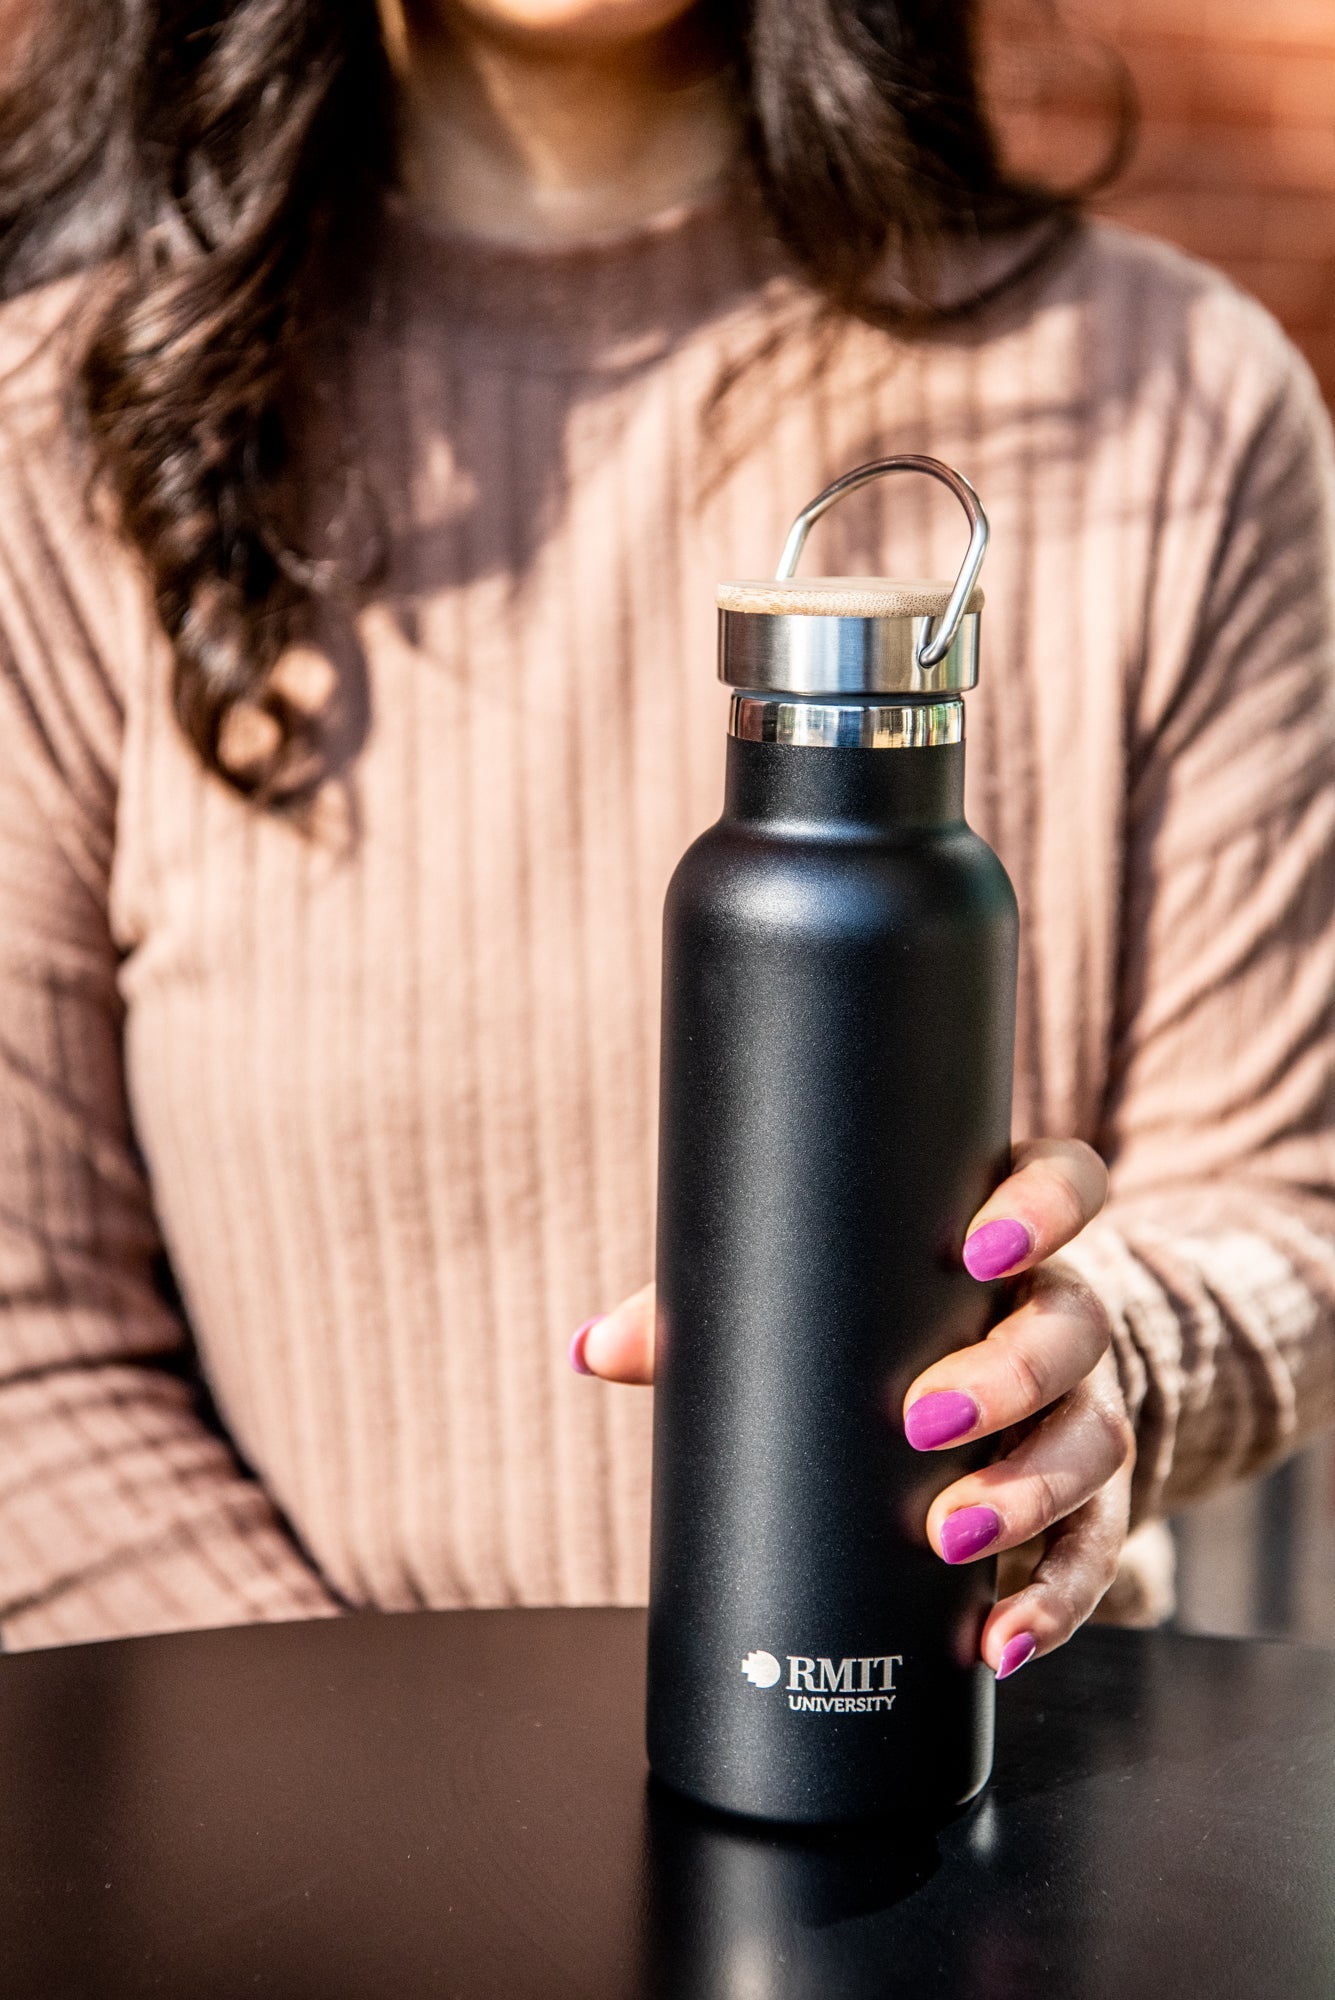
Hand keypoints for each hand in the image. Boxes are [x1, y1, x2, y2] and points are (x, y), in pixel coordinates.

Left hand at [571, 1137, 1132, 1680]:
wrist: (994, 1393)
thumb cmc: (887, 1322)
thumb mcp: (817, 1300)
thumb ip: (715, 1308)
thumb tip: (595, 1348)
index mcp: (1011, 1236)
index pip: (1064, 1187)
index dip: (1042, 1209)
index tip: (978, 1246)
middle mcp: (1066, 1314)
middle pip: (1074, 1327)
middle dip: (1008, 1377)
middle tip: (924, 1419)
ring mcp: (1087, 1408)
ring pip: (1094, 1439)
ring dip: (1028, 1492)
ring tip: (951, 1538)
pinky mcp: (1092, 1503)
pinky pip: (1096, 1548)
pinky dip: (1056, 1599)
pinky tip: (1000, 1638)